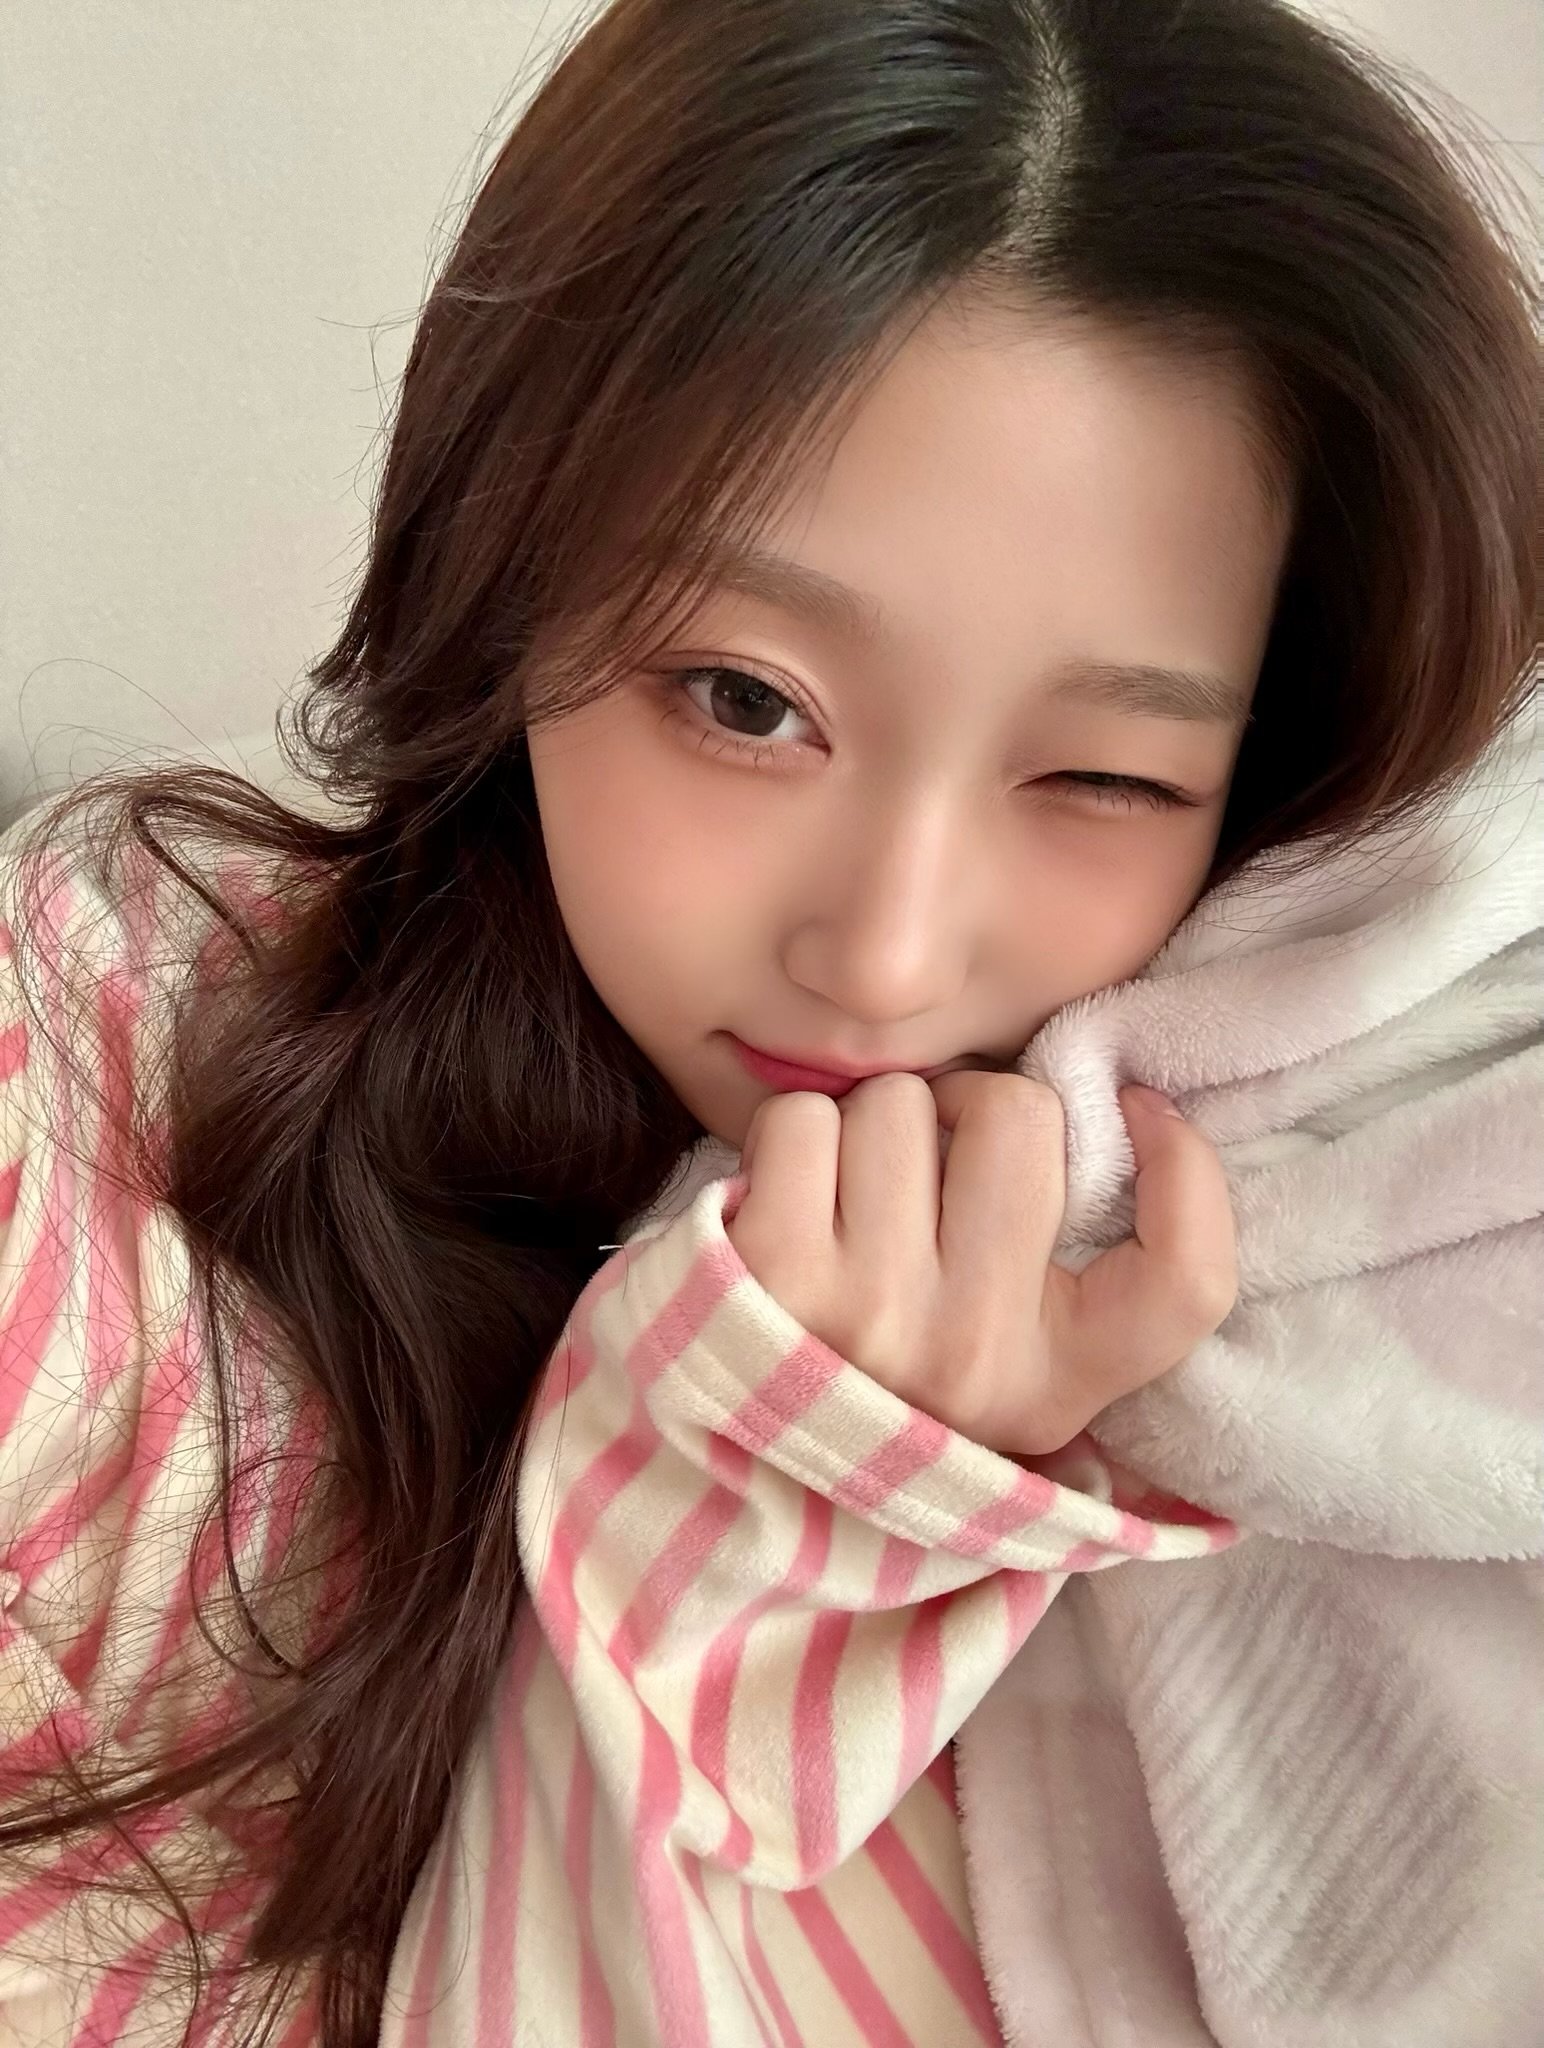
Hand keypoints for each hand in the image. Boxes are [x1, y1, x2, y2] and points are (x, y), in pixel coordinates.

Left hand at [728, 1070, 1238, 1457]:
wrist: (738, 1460)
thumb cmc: (895, 1378)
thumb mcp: (1023, 1363)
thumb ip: (1101, 1271)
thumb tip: (1137, 1105)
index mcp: (1057, 1382)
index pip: (1186, 1281)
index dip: (1185, 1172)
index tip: (1138, 1115)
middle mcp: (975, 1355)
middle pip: (1017, 1115)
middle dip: (968, 1111)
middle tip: (934, 1171)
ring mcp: (871, 1313)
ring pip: (896, 1101)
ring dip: (869, 1126)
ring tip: (853, 1203)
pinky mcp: (768, 1270)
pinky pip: (804, 1117)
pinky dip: (793, 1138)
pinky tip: (791, 1202)